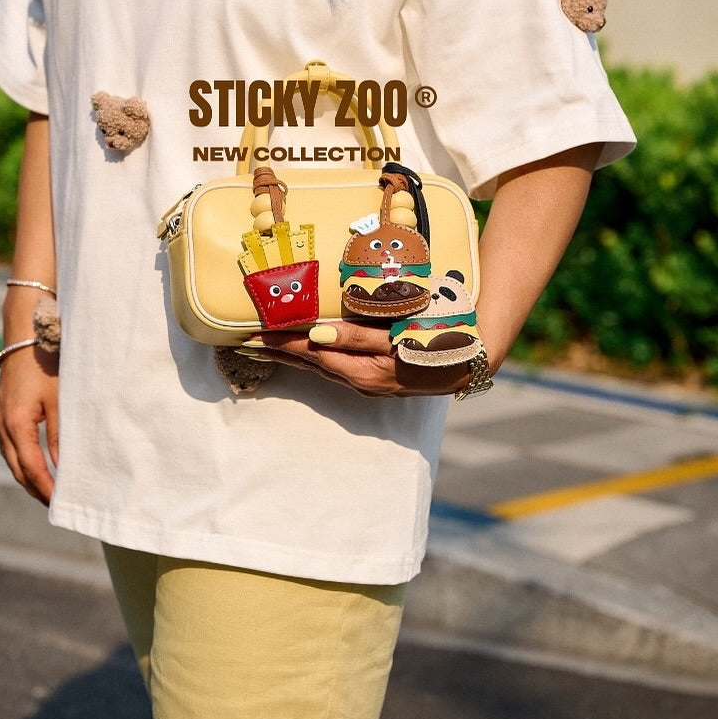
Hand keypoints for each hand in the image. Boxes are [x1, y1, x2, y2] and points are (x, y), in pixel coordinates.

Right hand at [0, 347, 59, 503]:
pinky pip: (9, 445)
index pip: (30, 466)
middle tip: (53, 504)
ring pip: (10, 458)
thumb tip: (63, 467)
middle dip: (34, 487)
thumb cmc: (47, 363)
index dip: (44, 487)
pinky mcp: (2, 411)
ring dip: (27, 475)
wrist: (25, 334)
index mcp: (17, 422)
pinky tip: (34, 464)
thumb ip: (60, 434)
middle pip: (16, 467)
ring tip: (46, 490)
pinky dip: (21, 459)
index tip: (57, 502)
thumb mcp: (59, 399)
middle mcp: (3, 424)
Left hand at [253, 321, 476, 397]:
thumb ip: (357, 335)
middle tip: (246, 342)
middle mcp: (360, 381)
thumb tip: (316, 334)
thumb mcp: (399, 334)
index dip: (279, 344)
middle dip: (277, 353)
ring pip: (321, 368)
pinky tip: (309, 351)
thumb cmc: (437, 340)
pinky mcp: (377, 379)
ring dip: (294, 357)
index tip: (251, 335)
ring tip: (267, 347)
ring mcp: (369, 384)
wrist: (471, 362)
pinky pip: (337, 368)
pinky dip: (316, 358)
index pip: (310, 354)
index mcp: (362, 370)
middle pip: (310, 365)